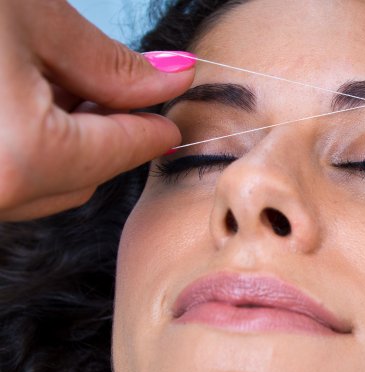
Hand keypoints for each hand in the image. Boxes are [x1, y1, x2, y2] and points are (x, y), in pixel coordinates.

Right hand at [0, 0, 195, 220]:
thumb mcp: (35, 21)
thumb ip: (111, 65)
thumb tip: (174, 79)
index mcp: (24, 156)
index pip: (117, 153)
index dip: (152, 132)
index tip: (170, 121)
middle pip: (80, 179)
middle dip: (110, 139)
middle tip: (124, 94)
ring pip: (41, 184)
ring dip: (67, 144)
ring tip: (65, 85)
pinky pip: (4, 177)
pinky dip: (26, 148)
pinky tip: (26, 101)